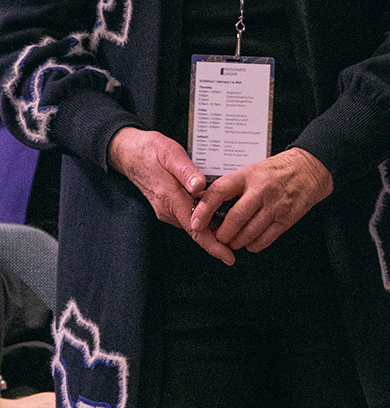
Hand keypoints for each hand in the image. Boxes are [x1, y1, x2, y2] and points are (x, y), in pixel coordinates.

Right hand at [110, 127, 231, 264]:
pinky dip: (204, 217)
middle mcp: (168, 209)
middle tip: (243, 238)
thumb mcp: (170, 154)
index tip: (228, 256)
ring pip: (194, 223)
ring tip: (236, 224)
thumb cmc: (150, 151)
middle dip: (219, 237)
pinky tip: (218, 210)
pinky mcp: (169, 205)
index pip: (195, 228)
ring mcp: (167, 209)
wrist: (128, 151)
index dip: (213, 245)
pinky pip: (189, 215)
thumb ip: (186, 171)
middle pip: (198, 230)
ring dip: (212, 226)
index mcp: (171, 199)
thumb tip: (200, 187)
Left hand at [191, 148, 332, 259]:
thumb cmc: (277, 170)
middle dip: (222, 234)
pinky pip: (265, 240)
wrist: (310, 169)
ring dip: (237, 242)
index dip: (204, 210)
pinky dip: (253, 245)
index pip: (219, 192)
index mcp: (247, 175)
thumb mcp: (252, 170)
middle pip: (234, 219)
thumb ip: (233, 186)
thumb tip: (208, 205)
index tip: (196, 222)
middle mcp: (261, 190)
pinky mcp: (287, 218)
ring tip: (234, 241)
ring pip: (248, 233)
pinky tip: (251, 242)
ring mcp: (275, 205)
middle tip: (218, 237)